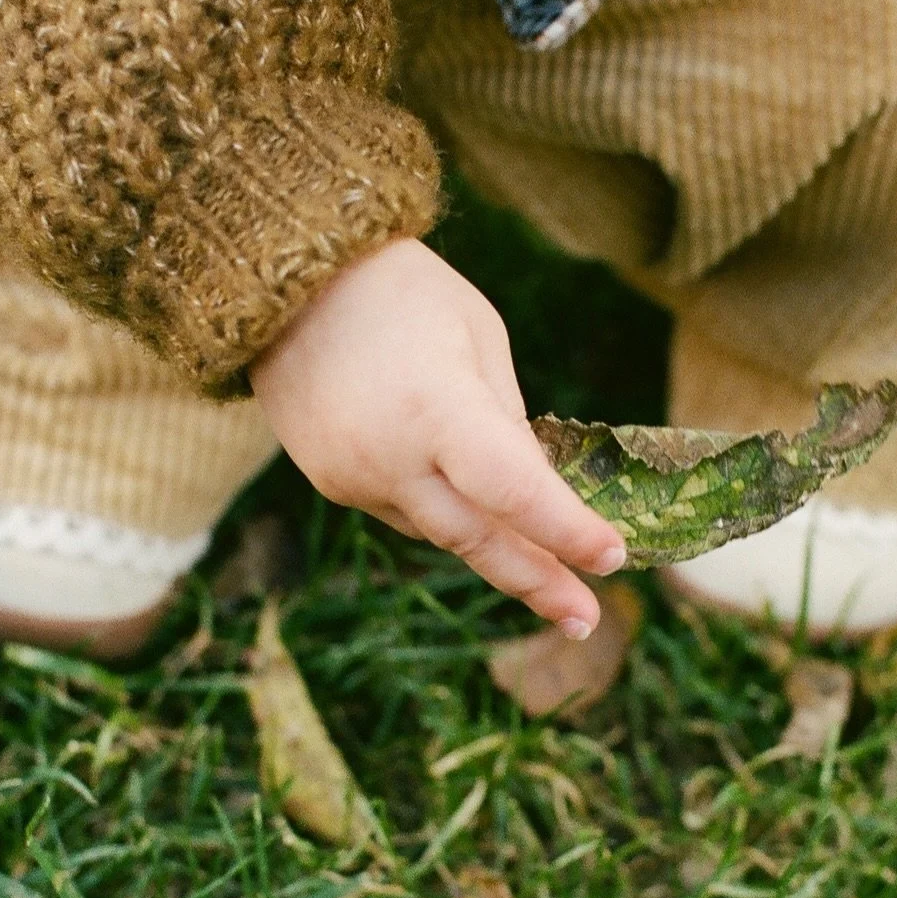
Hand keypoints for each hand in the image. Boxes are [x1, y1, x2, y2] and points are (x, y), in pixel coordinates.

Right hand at [251, 239, 625, 634]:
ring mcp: (353, 479)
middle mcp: (389, 459)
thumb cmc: (402, 291)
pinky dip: (444, 510)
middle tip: (585, 617)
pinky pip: (405, 512)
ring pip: (441, 531)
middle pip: (477, 540)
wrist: (282, 280)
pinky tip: (465, 496)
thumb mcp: (479, 337)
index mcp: (436, 410)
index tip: (613, 558)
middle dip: (538, 580)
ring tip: (546, 565)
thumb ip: (508, 419)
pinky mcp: (332, 484)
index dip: (567, 533)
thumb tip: (533, 489)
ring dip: (494, 546)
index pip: (515, 494)